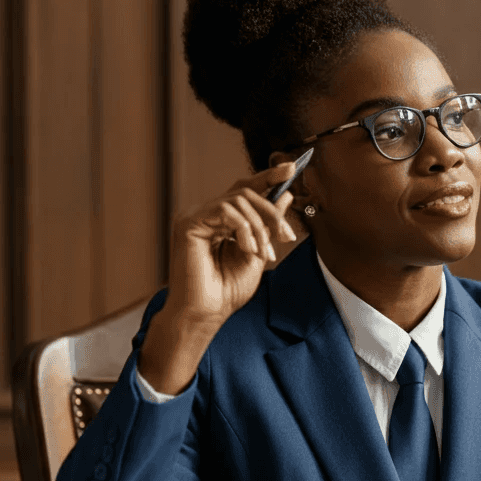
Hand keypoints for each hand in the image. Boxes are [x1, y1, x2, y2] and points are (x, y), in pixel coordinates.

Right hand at [165, 163, 298, 326]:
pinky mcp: (188, 223)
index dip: (268, 176)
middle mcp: (206, 214)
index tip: (292, 167)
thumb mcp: (259, 252)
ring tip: (263, 253)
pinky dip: (244, 229)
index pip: (245, 189)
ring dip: (260, 227)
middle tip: (286, 236)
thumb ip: (269, 224)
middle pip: (245, 190)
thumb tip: (285, 194)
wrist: (207, 313)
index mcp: (221, 220)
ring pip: (239, 199)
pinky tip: (247, 249)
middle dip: (271, 212)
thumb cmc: (228, 290)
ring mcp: (195, 216)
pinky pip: (225, 210)